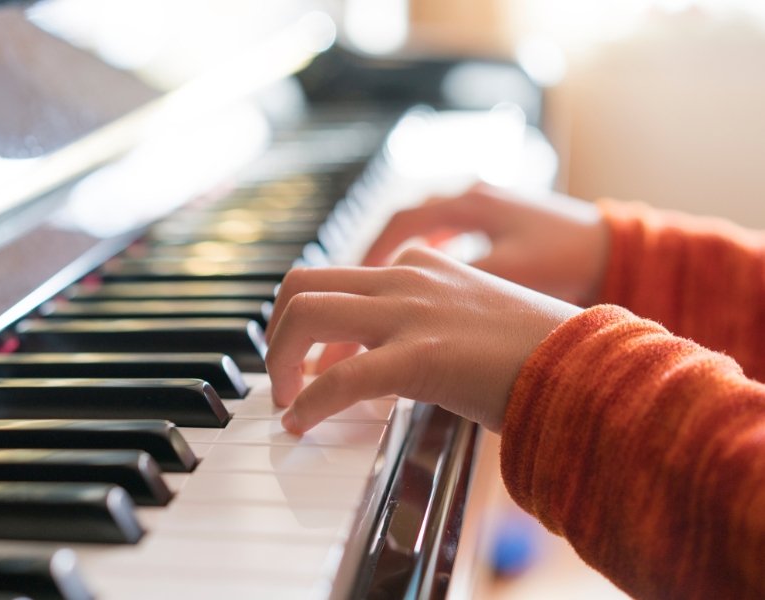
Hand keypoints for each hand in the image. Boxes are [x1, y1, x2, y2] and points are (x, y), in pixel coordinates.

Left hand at [265, 247, 580, 434]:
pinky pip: (340, 379)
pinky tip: (301, 425)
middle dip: (275, 329)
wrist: (585, 363)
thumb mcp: (472, 311)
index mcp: (419, 265)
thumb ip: (427, 316)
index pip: (335, 272)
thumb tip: (389, 355)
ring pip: (306, 314)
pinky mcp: (420, 356)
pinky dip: (309, 404)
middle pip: (302, 282)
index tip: (301, 351)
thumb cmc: (536, 348)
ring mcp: (410, 313)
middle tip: (281, 373)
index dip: (305, 312)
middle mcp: (405, 278)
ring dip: (278, 359)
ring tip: (288, 399)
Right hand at [363, 182, 608, 305]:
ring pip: (423, 230)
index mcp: (469, 202)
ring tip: (376, 293)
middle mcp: (471, 197)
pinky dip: (424, 261)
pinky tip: (419, 290)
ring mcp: (484, 208)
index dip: (371, 248)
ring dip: (396, 258)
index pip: (401, 219)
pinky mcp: (496, 225)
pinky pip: (445, 238)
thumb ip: (458, 279)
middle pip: (405, 220)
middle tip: (354, 287)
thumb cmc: (569, 257)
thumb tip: (414, 299)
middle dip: (376, 252)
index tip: (352, 277)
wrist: (618, 251)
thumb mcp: (509, 271)